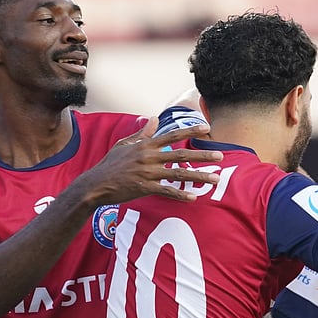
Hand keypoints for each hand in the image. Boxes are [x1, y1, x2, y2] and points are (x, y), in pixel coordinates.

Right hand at [74, 118, 222, 205]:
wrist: (96, 184)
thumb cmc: (110, 164)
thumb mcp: (124, 144)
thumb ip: (142, 133)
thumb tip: (154, 119)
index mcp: (146, 145)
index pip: (172, 134)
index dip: (190, 130)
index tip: (207, 128)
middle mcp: (149, 157)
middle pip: (181, 154)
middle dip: (202, 155)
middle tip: (220, 156)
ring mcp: (147, 173)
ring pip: (178, 174)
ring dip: (198, 176)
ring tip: (214, 179)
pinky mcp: (144, 188)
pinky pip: (166, 191)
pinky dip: (180, 195)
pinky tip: (193, 198)